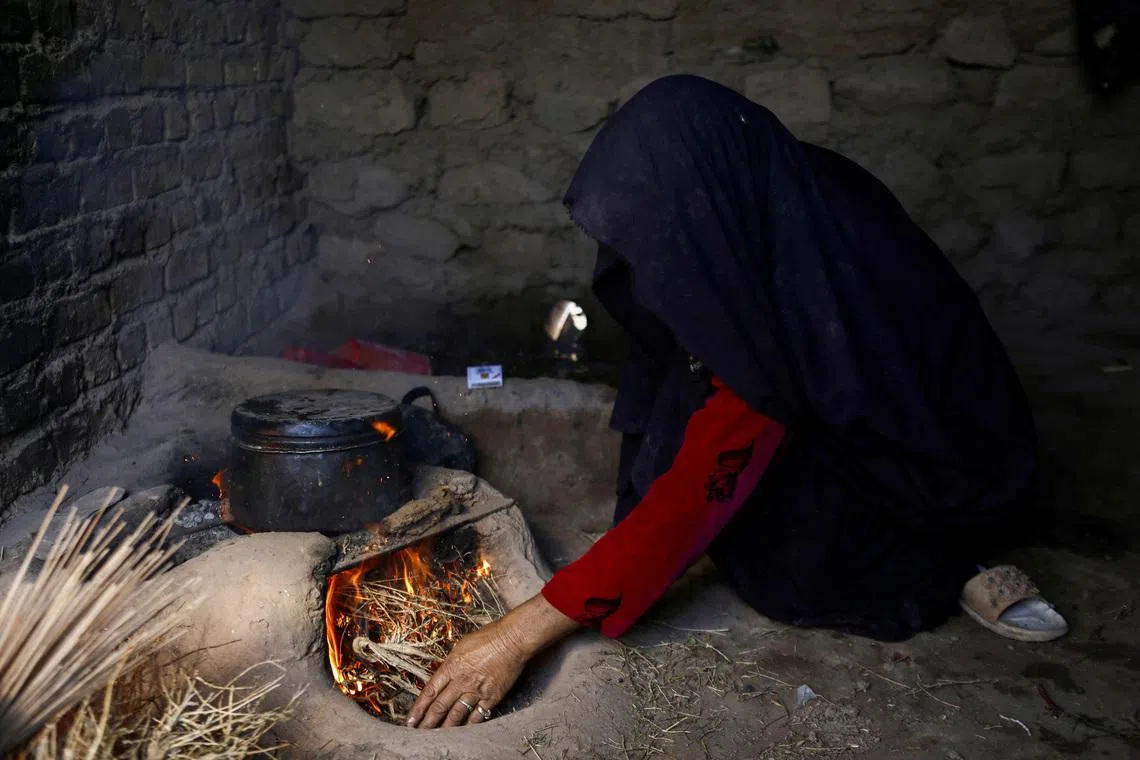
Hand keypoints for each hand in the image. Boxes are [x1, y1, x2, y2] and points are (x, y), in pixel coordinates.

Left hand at [407, 593, 579, 728]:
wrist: (512, 640)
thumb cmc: (488, 637)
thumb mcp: (462, 645)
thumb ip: (451, 663)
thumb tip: (443, 674)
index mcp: (452, 666)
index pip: (430, 691)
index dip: (418, 708)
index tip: (410, 720)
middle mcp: (461, 681)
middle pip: (439, 706)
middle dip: (426, 722)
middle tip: (417, 734)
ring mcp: (476, 690)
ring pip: (456, 714)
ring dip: (444, 727)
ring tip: (435, 737)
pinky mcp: (491, 697)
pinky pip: (477, 716)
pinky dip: (468, 726)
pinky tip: (461, 733)